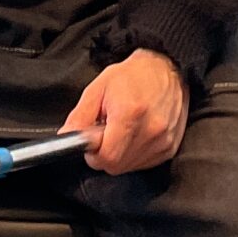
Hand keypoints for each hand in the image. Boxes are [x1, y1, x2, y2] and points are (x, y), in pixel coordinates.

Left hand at [63, 51, 189, 176]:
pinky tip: (136, 135)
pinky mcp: (170, 148)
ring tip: (123, 130)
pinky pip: (144, 164)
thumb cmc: (133, 75)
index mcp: (130, 114)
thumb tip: (67, 136)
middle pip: (117, 166)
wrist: (167, 69)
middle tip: (107, 133)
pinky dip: (135, 154)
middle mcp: (151, 130)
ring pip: (129, 167)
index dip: (93, 154)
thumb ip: (80, 117)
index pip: (106, 157)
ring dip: (120, 154)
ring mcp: (163, 141)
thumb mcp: (98, 88)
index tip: (93, 142)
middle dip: (106, 154)